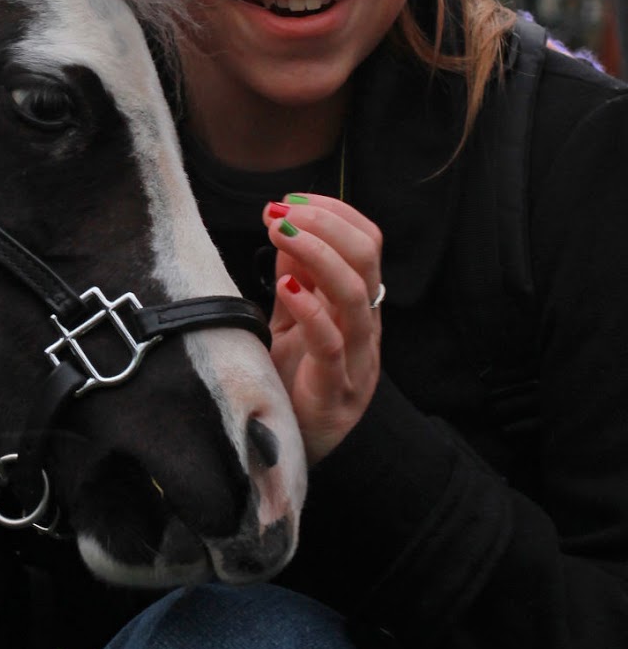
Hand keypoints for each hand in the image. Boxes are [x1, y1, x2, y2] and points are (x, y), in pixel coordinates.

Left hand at [262, 194, 383, 464]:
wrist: (297, 449)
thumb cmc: (298, 382)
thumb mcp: (294, 321)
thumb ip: (295, 278)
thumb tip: (282, 226)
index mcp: (359, 304)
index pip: (366, 241)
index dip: (334, 213)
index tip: (290, 199)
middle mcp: (365, 326)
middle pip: (367, 258)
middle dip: (324, 223)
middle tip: (281, 211)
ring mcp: (356, 358)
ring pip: (356, 294)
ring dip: (317, 254)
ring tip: (280, 233)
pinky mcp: (336, 389)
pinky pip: (331, 343)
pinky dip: (310, 311)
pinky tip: (286, 289)